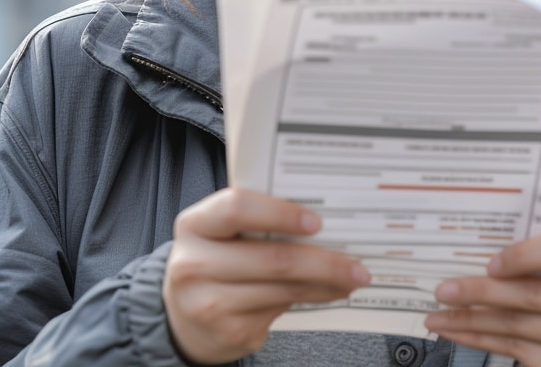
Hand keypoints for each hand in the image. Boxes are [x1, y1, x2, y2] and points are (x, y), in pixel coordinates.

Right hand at [163, 187, 370, 364]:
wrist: (184, 315)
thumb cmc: (216, 260)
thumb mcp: (224, 232)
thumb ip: (260, 218)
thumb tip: (328, 218)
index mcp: (195, 225)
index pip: (236, 208)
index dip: (280, 213)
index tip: (316, 222)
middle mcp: (194, 264)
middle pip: (272, 257)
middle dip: (323, 261)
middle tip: (357, 263)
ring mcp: (208, 303)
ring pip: (283, 287)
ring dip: (326, 282)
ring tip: (353, 276)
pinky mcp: (227, 331)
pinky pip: (282, 309)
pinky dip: (314, 298)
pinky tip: (330, 291)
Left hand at [424, 232, 540, 366]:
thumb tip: (481, 251)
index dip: (523, 255)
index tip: (490, 263)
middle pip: (533, 292)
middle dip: (480, 290)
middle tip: (443, 289)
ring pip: (516, 324)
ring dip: (470, 318)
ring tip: (438, 313)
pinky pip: (512, 348)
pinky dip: (479, 337)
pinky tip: (457, 330)